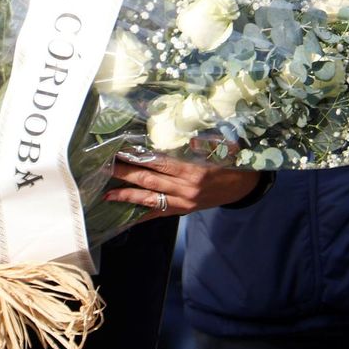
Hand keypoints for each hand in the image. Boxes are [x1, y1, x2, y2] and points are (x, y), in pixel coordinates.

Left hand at [105, 152, 260, 217]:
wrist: (243, 186)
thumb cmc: (229, 162)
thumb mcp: (218, 147)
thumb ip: (198, 141)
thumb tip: (178, 132)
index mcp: (193, 169)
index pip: (159, 162)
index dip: (137, 157)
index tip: (120, 151)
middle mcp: (186, 188)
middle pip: (149, 180)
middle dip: (125, 174)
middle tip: (105, 168)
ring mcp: (183, 202)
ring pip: (150, 199)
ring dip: (127, 196)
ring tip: (107, 194)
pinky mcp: (183, 211)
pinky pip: (158, 213)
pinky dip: (141, 215)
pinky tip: (125, 217)